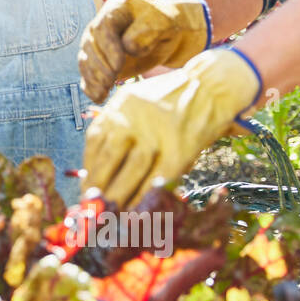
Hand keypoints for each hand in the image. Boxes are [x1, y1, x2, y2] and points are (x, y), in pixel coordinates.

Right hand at [79, 0, 210, 102]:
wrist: (167, 37)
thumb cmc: (165, 26)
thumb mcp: (162, 23)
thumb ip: (147, 31)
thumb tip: (127, 47)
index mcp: (115, 9)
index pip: (103, 27)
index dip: (108, 47)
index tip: (119, 65)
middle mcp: (100, 25)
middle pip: (90, 45)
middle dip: (99, 65)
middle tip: (111, 80)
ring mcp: (97, 44)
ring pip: (85, 60)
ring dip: (93, 77)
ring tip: (105, 91)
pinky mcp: (99, 62)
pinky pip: (88, 74)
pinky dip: (90, 87)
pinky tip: (99, 97)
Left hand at [81, 46, 260, 205]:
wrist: (212, 87)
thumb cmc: (169, 99)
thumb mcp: (134, 101)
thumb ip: (116, 127)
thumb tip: (96, 169)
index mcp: (119, 106)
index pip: (95, 143)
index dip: (89, 170)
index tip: (87, 190)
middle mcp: (135, 120)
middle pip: (109, 159)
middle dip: (99, 188)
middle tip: (94, 208)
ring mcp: (158, 135)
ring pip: (131, 172)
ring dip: (119, 196)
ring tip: (112, 213)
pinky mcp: (180, 150)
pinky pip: (158, 179)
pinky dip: (146, 197)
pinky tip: (138, 209)